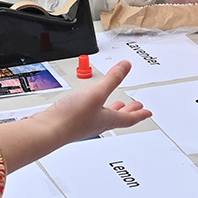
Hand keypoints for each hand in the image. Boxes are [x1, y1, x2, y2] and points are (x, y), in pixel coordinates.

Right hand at [0, 61, 148, 170]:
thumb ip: (112, 79)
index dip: (140, 114)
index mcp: (107, 118)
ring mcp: (84, 123)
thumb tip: (126, 66)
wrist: (48, 131)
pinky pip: (90, 114)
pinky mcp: (72, 122)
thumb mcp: (96, 93)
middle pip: (118, 118)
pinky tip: (90, 106)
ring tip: (117, 105)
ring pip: (104, 116)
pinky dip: (96, 109)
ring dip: (112, 110)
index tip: (148, 112)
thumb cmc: (72, 117)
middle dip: (129, 112)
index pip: (129, 118)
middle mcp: (97, 122)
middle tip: (137, 108)